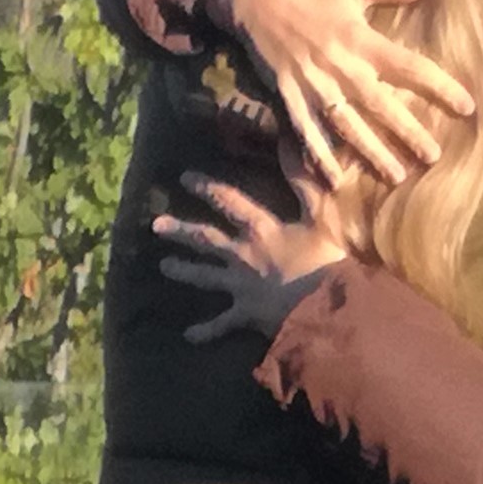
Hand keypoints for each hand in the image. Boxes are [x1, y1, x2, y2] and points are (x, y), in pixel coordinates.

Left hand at [154, 173, 352, 344]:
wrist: (326, 308)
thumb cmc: (325, 261)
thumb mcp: (320, 217)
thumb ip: (304, 185)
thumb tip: (291, 147)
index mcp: (261, 230)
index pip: (228, 201)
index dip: (206, 188)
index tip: (184, 179)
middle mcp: (243, 255)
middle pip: (205, 239)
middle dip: (180, 230)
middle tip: (156, 225)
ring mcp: (241, 286)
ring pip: (205, 276)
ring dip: (184, 271)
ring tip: (164, 267)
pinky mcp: (246, 313)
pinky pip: (222, 323)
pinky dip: (206, 330)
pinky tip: (188, 335)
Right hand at [228, 0, 473, 188]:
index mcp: (359, 38)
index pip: (408, 66)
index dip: (439, 86)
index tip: (467, 106)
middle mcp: (339, 66)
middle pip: (379, 105)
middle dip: (407, 133)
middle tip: (433, 158)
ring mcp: (313, 84)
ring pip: (347, 125)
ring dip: (370, 152)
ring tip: (396, 176)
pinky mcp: (290, 95)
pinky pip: (306, 130)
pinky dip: (318, 155)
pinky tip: (334, 180)